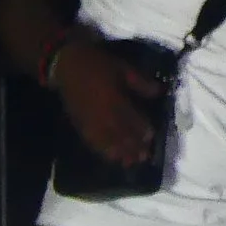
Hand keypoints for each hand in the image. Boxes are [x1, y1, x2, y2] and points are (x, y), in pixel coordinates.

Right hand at [51, 35, 162, 169]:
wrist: (67, 65)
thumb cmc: (97, 64)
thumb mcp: (122, 67)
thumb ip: (140, 82)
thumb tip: (158, 91)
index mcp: (114, 99)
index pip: (131, 119)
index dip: (142, 129)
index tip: (150, 137)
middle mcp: (102, 115)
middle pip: (120, 135)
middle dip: (132, 146)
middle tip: (143, 157)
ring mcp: (90, 122)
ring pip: (107, 141)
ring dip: (119, 152)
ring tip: (129, 162)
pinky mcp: (80, 124)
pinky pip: (92, 141)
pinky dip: (102, 150)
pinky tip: (110, 156)